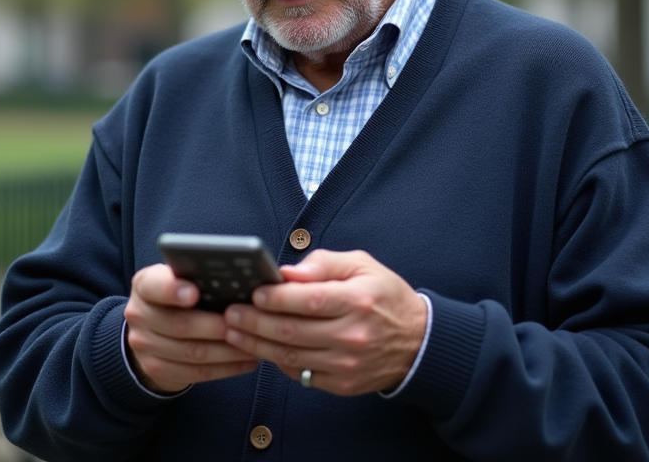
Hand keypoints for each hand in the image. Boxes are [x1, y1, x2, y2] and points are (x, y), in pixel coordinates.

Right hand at [124, 263, 259, 393]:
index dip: (173, 290)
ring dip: (227, 351)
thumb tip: (236, 278)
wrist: (151, 330)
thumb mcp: (178, 278)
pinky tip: (246, 361)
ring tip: (255, 344)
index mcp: (144, 284)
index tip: (195, 292)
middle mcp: (138, 315)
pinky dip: (225, 368)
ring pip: (192, 352)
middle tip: (245, 323)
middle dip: (215, 326)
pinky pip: (195, 373)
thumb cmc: (177, 296)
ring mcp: (144, 345)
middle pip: (179, 324)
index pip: (154, 286)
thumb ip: (196, 276)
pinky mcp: (156, 370)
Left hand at [222, 249, 426, 395]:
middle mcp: (353, 335)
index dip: (276, 298)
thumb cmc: (384, 297)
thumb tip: (287, 272)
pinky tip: (260, 349)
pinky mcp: (343, 384)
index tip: (253, 292)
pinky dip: (278, 362)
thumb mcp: (362, 266)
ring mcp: (347, 364)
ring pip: (291, 357)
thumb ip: (323, 264)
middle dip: (254, 322)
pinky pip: (301, 375)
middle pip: (293, 331)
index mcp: (358, 301)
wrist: (418, 343)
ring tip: (233, 333)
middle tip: (230, 313)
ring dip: (256, 345)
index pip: (309, 300)